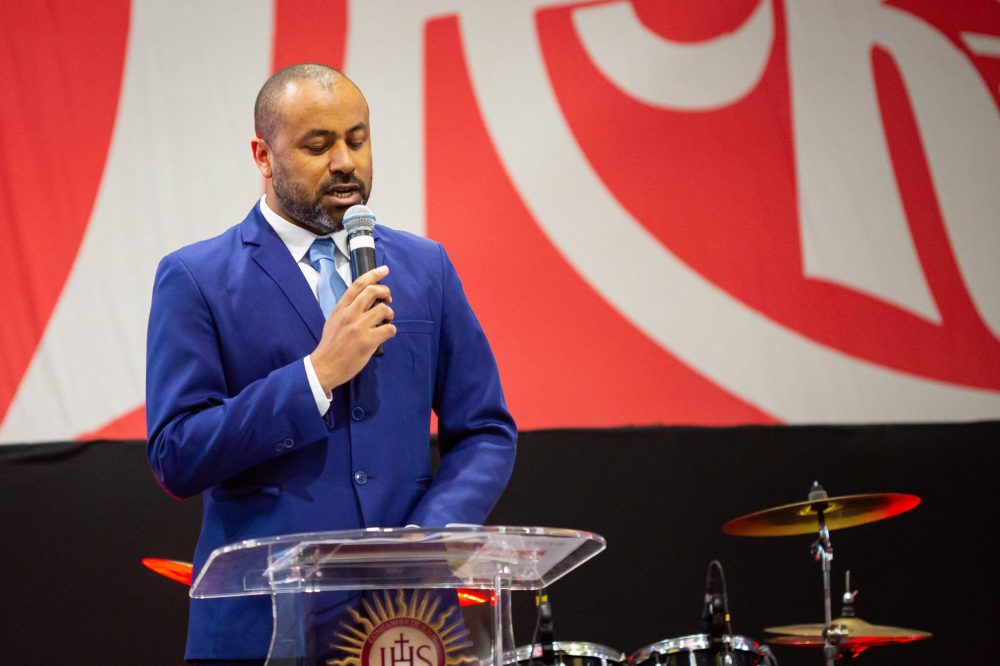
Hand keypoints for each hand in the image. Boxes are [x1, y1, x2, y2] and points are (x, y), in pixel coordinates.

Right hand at [309, 265, 395, 391]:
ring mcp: (359, 328)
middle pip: (373, 292)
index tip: (384, 270)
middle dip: (385, 291)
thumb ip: (347, 308)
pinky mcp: (368, 341)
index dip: (373, 274)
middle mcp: (350, 314)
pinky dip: (391, 329)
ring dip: (390, 313)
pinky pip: (389, 329)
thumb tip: (365, 300)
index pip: (358, 285)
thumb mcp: (334, 320)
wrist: (325, 366)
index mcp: (341, 308)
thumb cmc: (331, 344)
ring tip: (386, 320)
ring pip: (384, 309)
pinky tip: (387, 333)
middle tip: (388, 298)